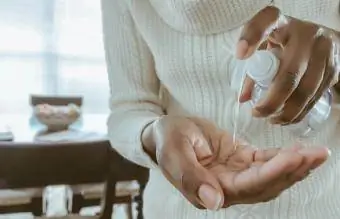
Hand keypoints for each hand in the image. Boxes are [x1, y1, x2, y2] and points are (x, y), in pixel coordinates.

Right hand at [143, 116, 329, 209]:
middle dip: (292, 171)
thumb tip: (213, 203)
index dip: (270, 174)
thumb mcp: (172, 153)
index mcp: (207, 190)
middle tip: (316, 155)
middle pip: (264, 185)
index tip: (292, 158)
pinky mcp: (241, 161)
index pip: (245, 187)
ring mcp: (235, 175)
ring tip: (317, 153)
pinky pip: (265, 161)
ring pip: (269, 176)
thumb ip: (189, 177)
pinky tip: (300, 151)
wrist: (168, 131)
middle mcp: (225, 187)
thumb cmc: (167, 140)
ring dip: (294, 167)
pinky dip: (283, 157)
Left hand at [237, 6, 339, 124]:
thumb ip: (253, 69)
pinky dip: (301, 111)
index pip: (267, 20)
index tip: (240, 55)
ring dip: (287, 111)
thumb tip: (243, 99)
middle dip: (272, 101)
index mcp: (282, 22)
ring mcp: (324, 50)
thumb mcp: (267, 48)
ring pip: (306, 90)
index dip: (252, 37)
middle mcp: (306, 34)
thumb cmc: (284, 44)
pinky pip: (317, 95)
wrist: (320, 39)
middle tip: (257, 113)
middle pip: (289, 74)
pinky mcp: (336, 67)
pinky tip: (288, 117)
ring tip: (272, 120)